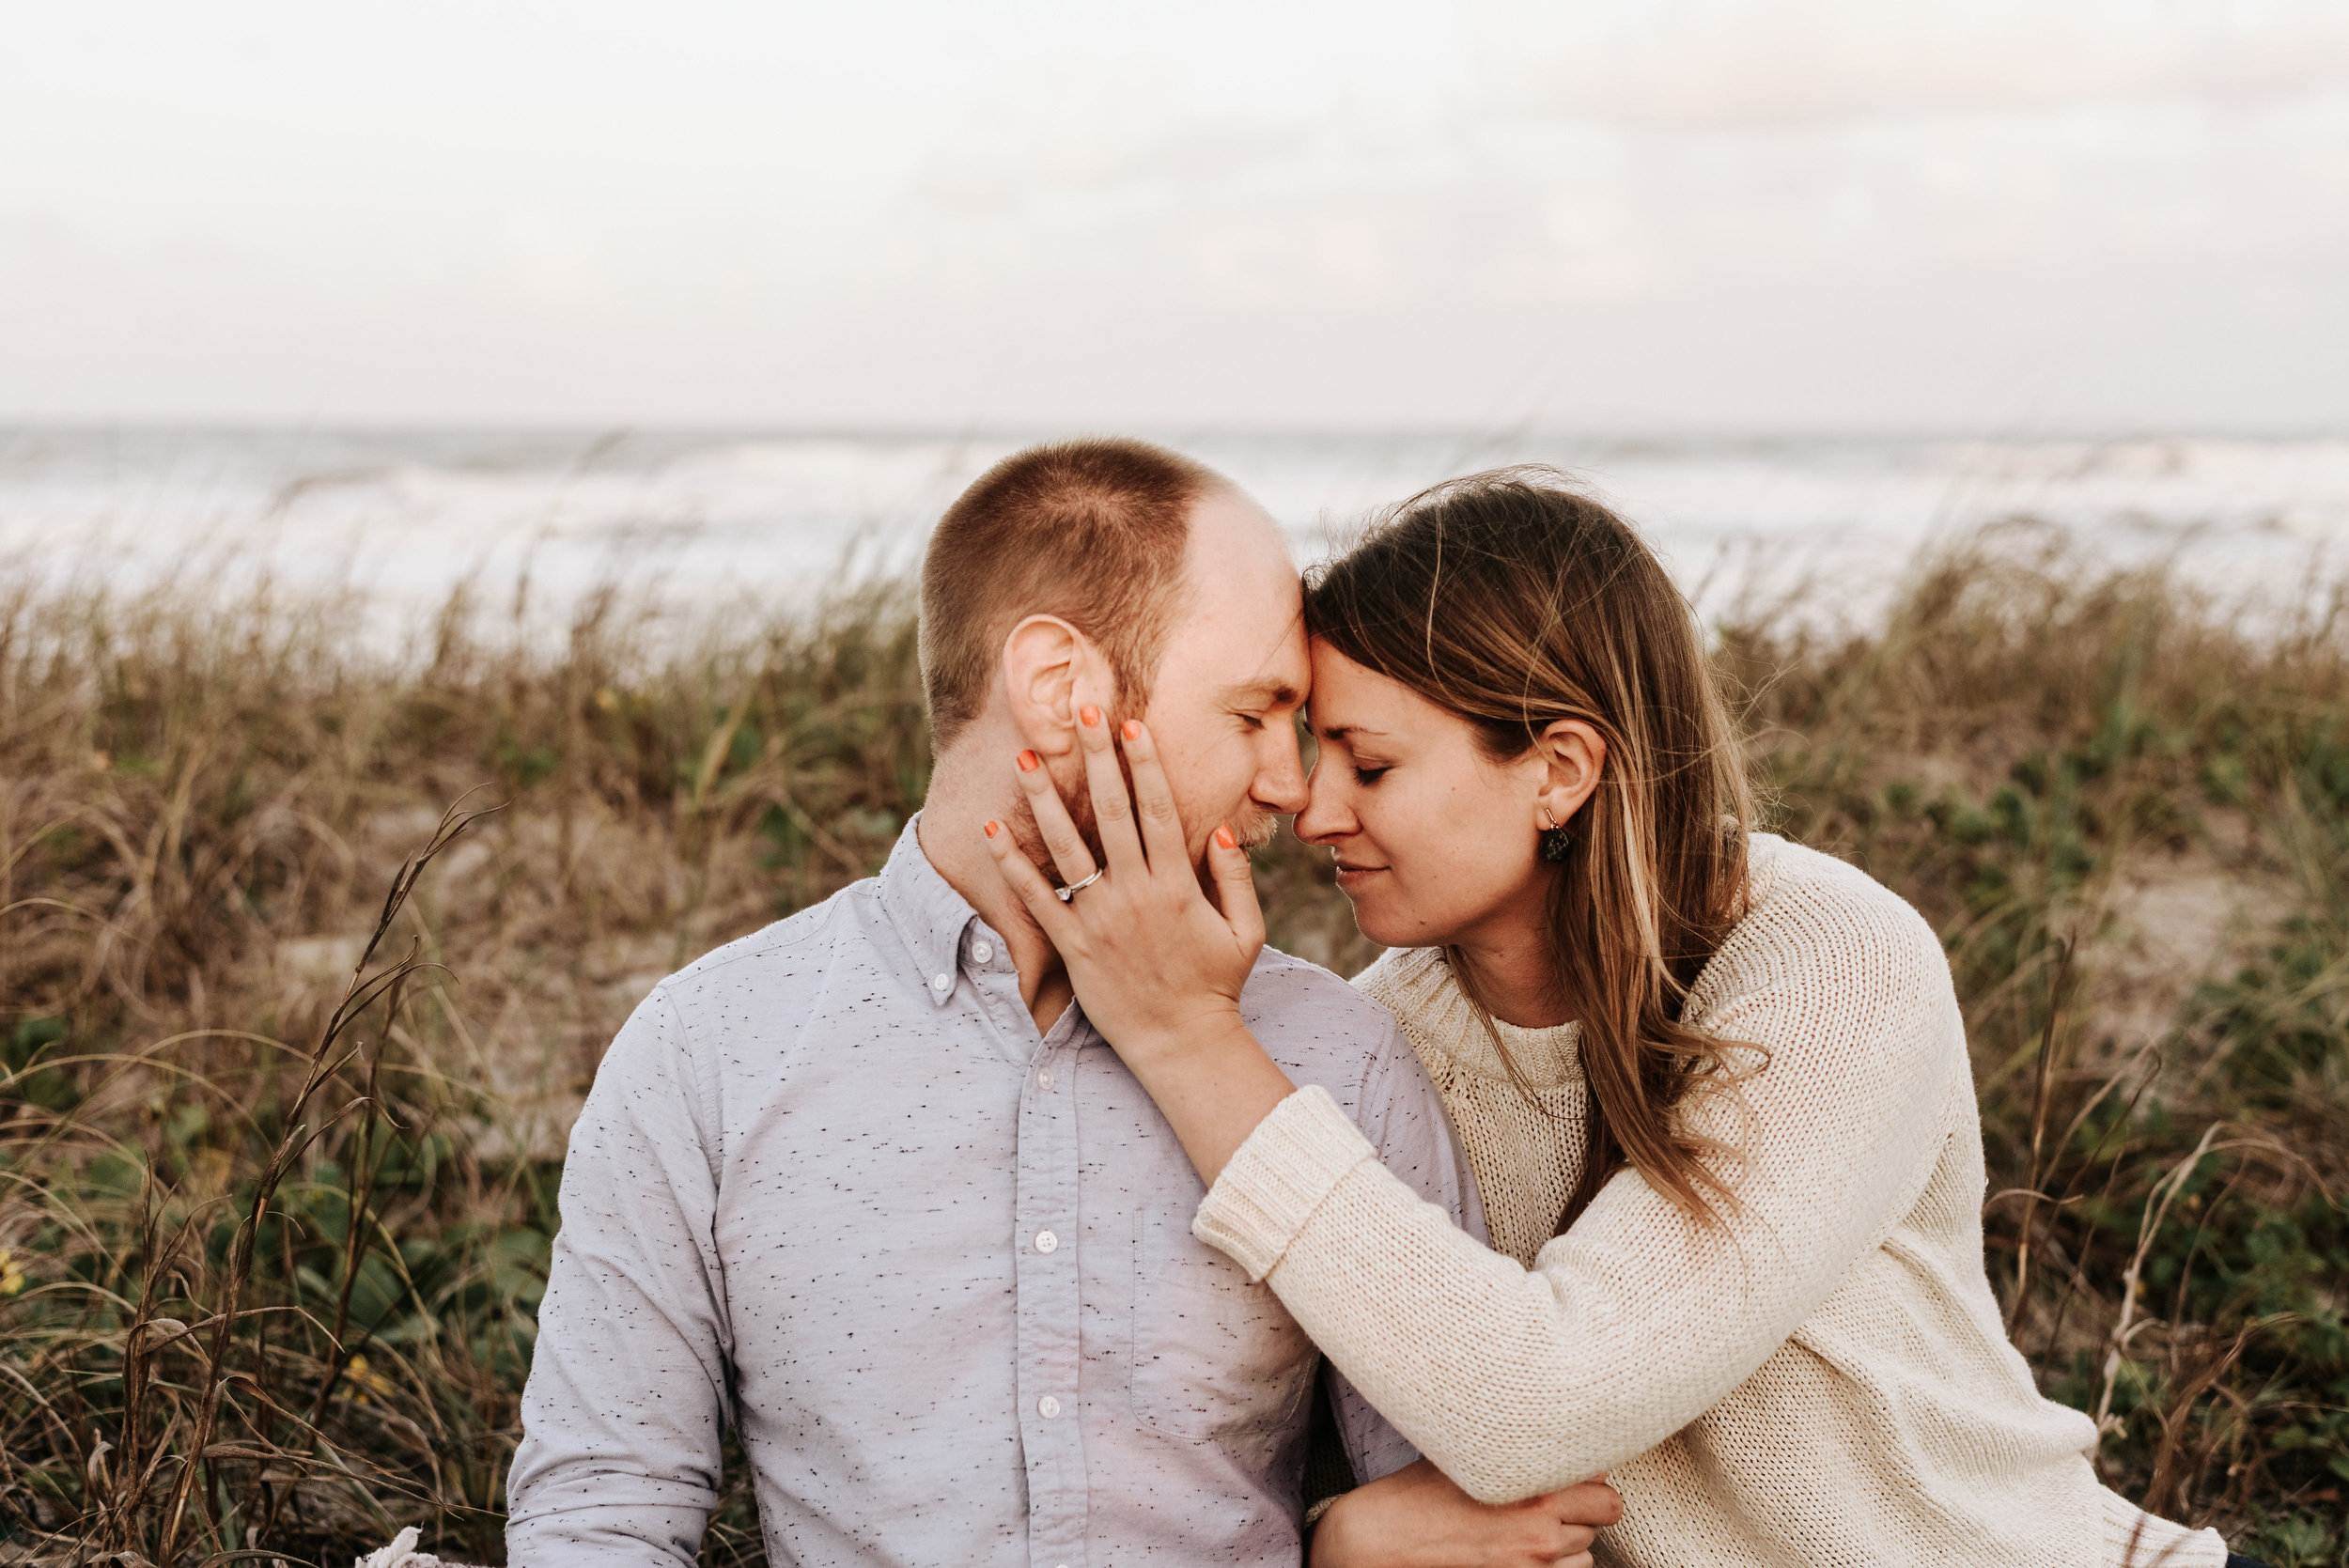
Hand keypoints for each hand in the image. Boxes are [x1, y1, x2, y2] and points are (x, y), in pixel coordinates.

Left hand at [982, 707, 1264, 1065]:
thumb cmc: (1216, 985)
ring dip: (1045, 798)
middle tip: (1080, 713)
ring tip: (1027, 756)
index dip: (1144, 764)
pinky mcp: (1074, 947)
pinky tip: (992, 828)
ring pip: (1067, 847)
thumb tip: (1225, 827)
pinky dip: (1013, 863)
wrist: (1183, 1044)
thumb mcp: (1246, 930)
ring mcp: (1101, 919)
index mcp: (1177, 884)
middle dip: (1096, 759)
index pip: (1158, 809)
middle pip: (1111, 813)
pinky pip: (1038, 898)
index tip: (1130, 725)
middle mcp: (1136, 893)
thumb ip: (1235, 876)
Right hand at [1312, 1460, 1621, 1567]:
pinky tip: (1522, 1555)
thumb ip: (1513, 1450)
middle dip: (1579, 1511)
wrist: (1375, 1544)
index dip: (1588, 1480)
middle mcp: (1539, 1534)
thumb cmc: (1414, 1496)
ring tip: (1531, 1533)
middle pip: (1600, 1520)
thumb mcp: (1464, 1459)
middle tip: (1549, 1504)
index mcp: (1531, 1490)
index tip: (1571, 1477)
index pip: (1603, 1487)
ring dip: (1568, 1546)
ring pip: (1585, 1557)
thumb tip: (1548, 1435)